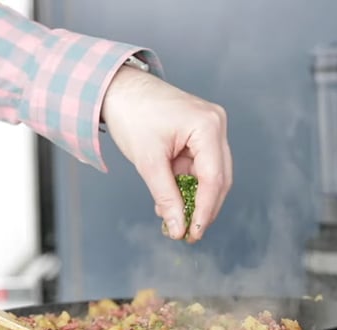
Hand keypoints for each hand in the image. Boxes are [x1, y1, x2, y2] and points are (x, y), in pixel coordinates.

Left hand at [102, 66, 232, 242]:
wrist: (118, 88)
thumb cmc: (131, 114)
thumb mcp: (148, 160)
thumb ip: (166, 196)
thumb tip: (178, 227)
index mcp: (207, 126)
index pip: (214, 178)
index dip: (205, 211)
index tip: (193, 234)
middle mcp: (216, 124)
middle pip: (219, 178)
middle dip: (203, 208)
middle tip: (187, 233)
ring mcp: (210, 127)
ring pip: (211, 175)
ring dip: (194, 198)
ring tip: (175, 219)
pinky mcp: (200, 133)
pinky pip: (199, 166)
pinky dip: (186, 184)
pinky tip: (172, 199)